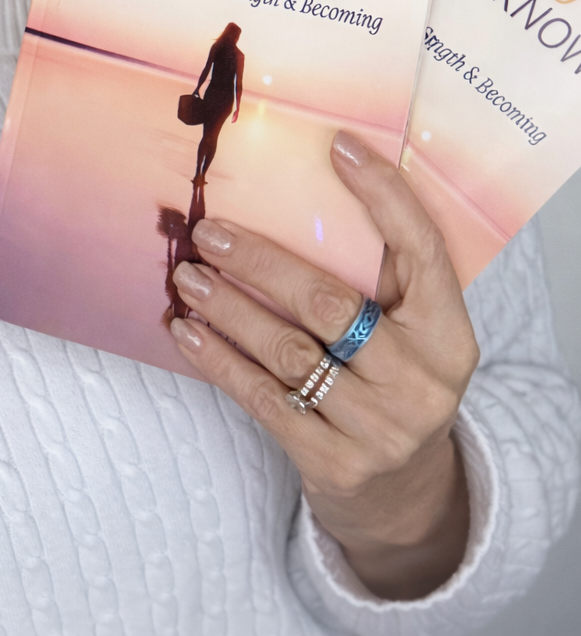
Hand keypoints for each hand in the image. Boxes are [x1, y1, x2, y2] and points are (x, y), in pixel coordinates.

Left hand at [170, 130, 479, 600]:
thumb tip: (311, 181)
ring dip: (227, 307)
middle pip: (329, 303)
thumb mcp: (412, 331)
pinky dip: (218, 359)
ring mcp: (380, 427)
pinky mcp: (334, 462)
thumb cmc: (395, 379)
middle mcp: (421, 380)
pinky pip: (262, 398)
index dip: (384, 194)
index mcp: (449, 332)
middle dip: (260, 261)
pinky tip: (187, 331)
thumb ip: (383, 275)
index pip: (421, 249)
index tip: (338, 145)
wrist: (403, 491)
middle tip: (209, 232)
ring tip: (187, 276)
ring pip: (287, 351)